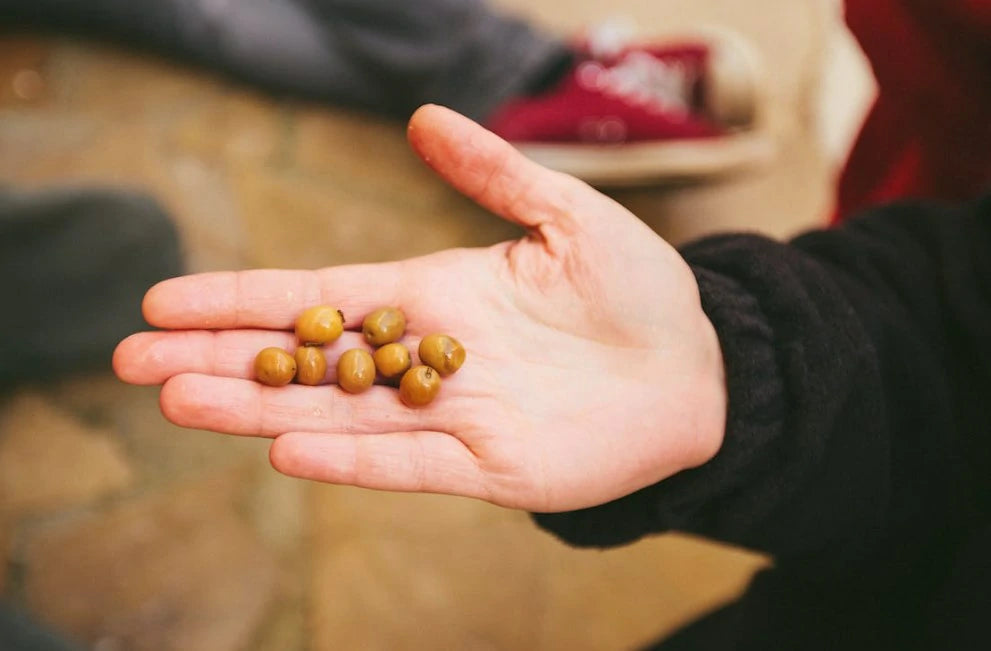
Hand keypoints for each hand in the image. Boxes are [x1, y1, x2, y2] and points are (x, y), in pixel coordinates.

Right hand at [113, 105, 725, 511]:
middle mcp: (425, 359)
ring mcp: (453, 416)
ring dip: (259, 411)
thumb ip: (495, 172)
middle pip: (305, 363)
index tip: (167, 302)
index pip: (318, 299)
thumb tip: (421, 119)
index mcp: (434, 297)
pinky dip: (351, 460)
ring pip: (339, 416)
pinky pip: (409, 464)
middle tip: (133, 363)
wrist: (697, 367)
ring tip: (180, 402)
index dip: (243, 300)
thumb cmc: (639, 290)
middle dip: (221, 360)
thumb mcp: (567, 215)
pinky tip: (286, 451)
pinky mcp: (491, 468)